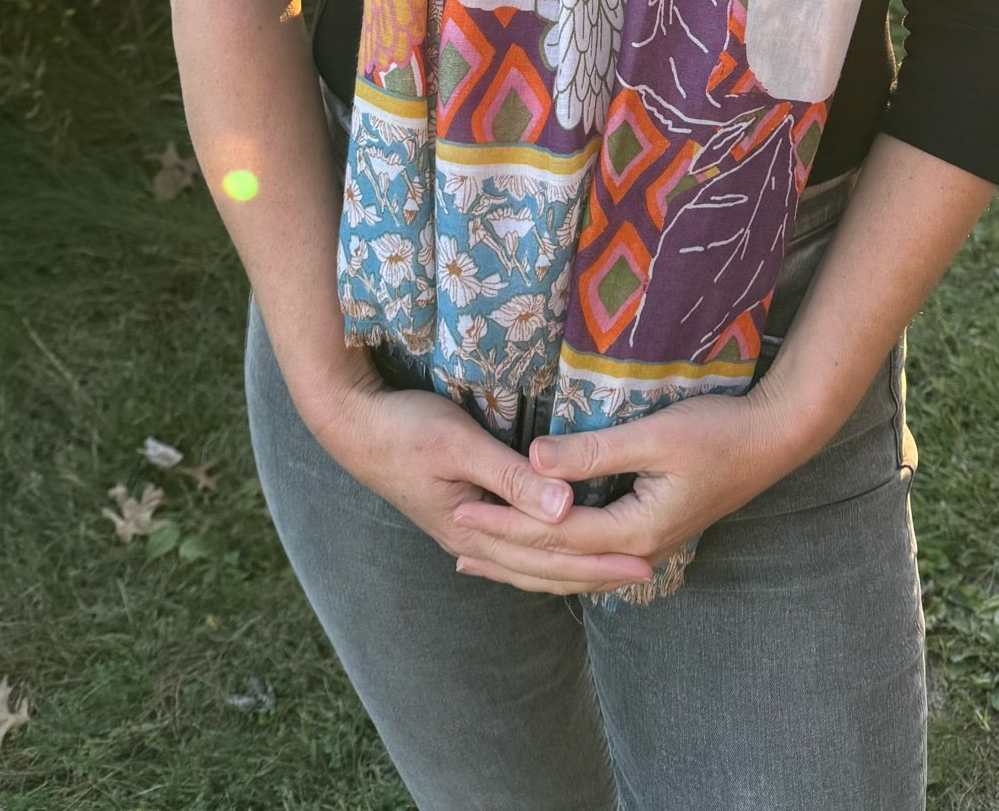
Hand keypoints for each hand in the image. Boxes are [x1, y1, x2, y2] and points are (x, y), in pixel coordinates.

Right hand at [319, 382, 657, 595]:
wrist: (352, 425)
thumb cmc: (405, 428)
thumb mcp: (460, 444)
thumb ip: (511, 476)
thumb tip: (565, 508)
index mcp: (475, 528)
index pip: (550, 554)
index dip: (599, 558)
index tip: (644, 559)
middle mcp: (472, 539)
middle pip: (543, 568)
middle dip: (595, 572)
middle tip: (646, 572)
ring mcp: (464, 530)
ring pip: (527, 564)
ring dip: (569, 571)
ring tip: (610, 573)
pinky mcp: (461, 514)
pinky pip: (512, 549)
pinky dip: (538, 558)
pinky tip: (548, 558)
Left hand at [448, 388, 795, 593]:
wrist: (773, 440)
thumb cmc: (718, 431)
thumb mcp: (654, 436)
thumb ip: (594, 451)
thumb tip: (534, 459)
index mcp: (634, 531)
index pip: (553, 535)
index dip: (504, 522)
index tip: (461, 508)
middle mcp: (637, 550)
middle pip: (557, 560)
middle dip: (504, 551)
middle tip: (453, 541)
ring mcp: (646, 545)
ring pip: (572, 564)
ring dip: (525, 559)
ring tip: (480, 557)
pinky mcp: (651, 531)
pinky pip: (589, 553)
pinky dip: (554, 552)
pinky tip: (538, 545)